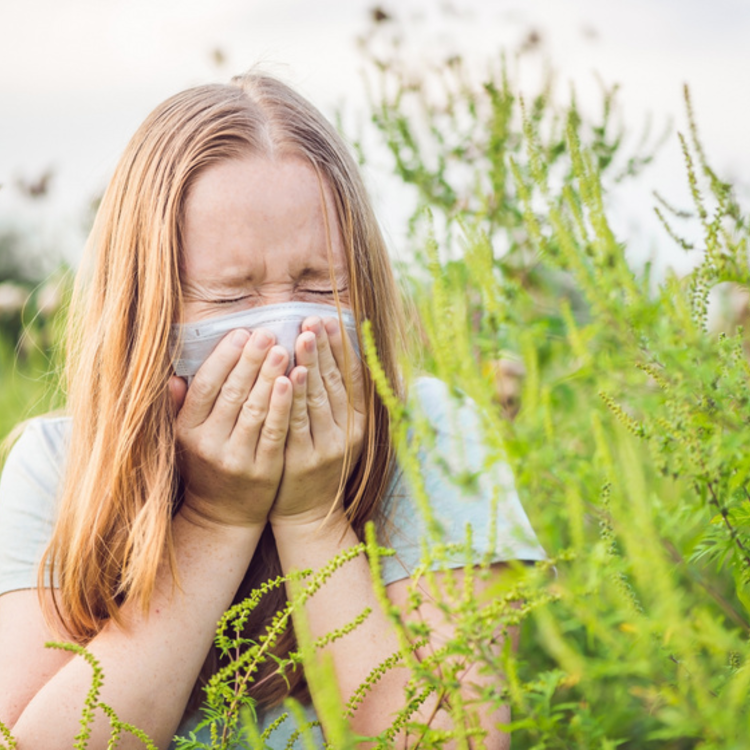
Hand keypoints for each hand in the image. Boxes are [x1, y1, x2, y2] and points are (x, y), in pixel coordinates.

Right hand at [171, 328, 292, 527]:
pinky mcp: (263, 470)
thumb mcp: (183, 440)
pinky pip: (274, 432)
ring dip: (269, 376)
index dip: (223, 357)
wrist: (223, 516)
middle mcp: (209, 444)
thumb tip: (172, 376)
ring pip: (254, 409)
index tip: (241, 332)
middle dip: (250, 360)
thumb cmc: (206, 468)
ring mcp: (236, 458)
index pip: (205, 386)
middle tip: (267, 332)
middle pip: (232, 393)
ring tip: (282, 349)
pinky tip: (293, 381)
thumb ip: (179, 408)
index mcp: (187, 431)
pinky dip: (283, 405)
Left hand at [268, 316, 365, 527]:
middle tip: (312, 320)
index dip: (341, 348)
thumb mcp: (340, 433)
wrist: (308, 514)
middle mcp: (348, 434)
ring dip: (310, 365)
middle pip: (335, 383)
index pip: (352, 377)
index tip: (329, 320)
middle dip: (324, 349)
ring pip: (318, 399)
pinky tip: (288, 375)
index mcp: (360, 423)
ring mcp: (326, 448)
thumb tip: (334, 352)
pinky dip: (294, 398)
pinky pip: (297, 423)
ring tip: (302, 336)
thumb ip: (339, 399)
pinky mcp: (302, 461)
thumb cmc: (320, 465)